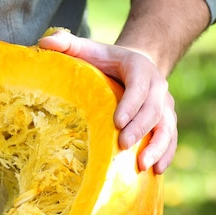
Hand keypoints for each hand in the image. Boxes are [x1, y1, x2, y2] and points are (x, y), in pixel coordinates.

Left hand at [39, 30, 176, 173]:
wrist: (136, 66)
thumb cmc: (105, 62)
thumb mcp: (89, 49)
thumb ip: (67, 44)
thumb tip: (43, 42)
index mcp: (139, 67)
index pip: (139, 86)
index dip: (130, 104)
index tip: (117, 122)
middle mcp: (157, 86)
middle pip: (153, 110)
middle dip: (140, 129)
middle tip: (124, 146)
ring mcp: (165, 105)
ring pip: (166, 126)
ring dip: (157, 146)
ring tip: (143, 165)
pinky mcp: (167, 121)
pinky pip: (171, 138)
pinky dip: (166, 154)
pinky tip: (157, 171)